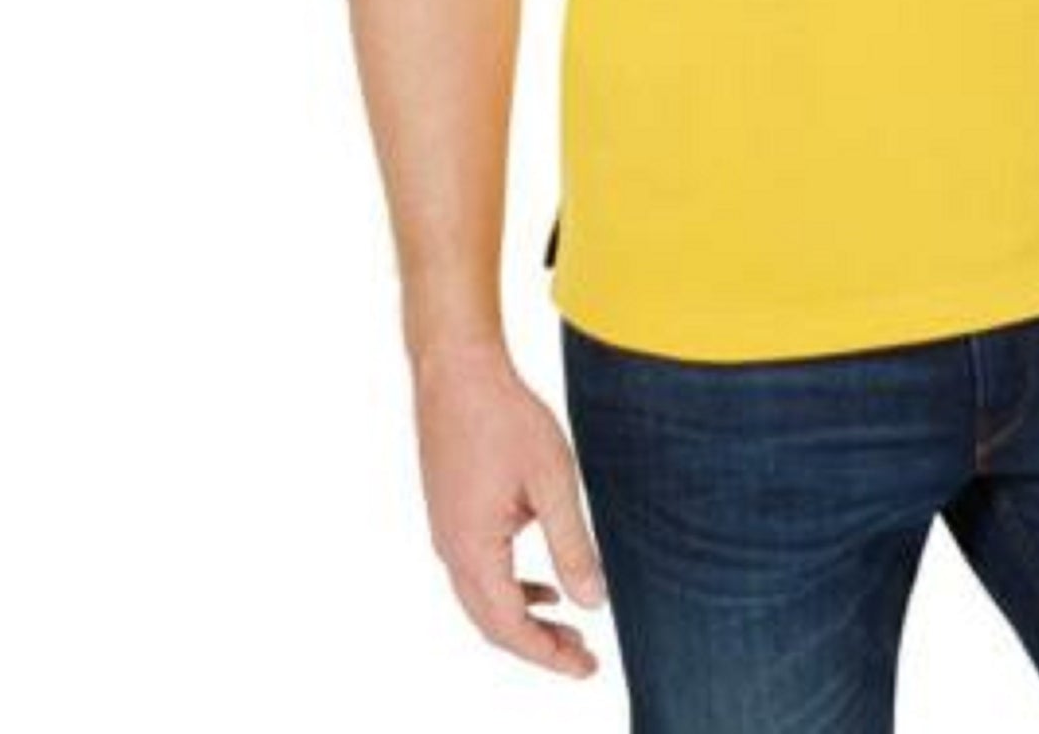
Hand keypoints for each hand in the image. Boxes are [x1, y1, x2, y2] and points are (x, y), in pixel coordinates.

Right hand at [411, 340, 609, 678]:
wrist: (457, 371)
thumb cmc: (507, 417)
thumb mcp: (553, 481)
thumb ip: (572, 544)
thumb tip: (593, 603)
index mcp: (473, 549)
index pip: (510, 627)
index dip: (548, 655)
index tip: (587, 668)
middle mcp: (450, 550)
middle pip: (491, 623)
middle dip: (538, 646)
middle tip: (584, 658)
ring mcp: (445, 532)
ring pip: (482, 600)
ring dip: (524, 619)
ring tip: (568, 629)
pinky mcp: (450, 513)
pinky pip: (477, 572)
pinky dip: (510, 590)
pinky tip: (541, 583)